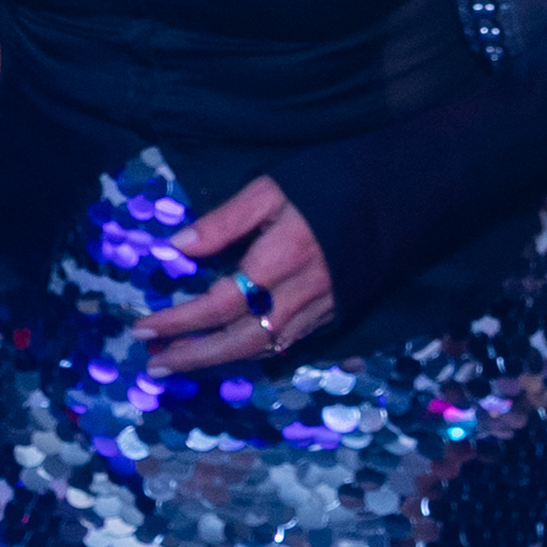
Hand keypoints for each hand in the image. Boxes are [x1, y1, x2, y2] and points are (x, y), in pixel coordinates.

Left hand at [124, 176, 336, 372]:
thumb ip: (224, 221)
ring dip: (219, 360)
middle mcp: (303, 292)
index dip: (180, 320)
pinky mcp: (336, 314)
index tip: (142, 328)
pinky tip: (227, 351)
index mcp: (284, 257)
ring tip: (179, 361)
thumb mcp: (272, 187)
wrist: (403, 194)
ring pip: (265, 348)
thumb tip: (174, 247)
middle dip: (194, 356)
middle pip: (241, 339)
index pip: (221, 302)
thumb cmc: (330, 181)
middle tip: (153, 365)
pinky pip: (287, 343)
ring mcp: (323, 308)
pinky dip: (252, 352)